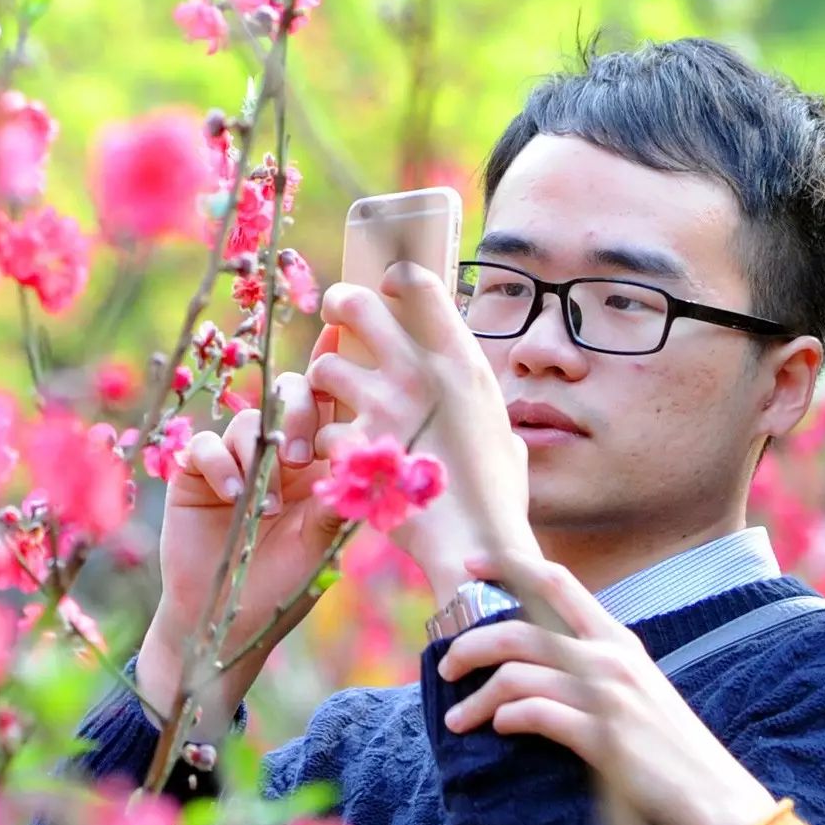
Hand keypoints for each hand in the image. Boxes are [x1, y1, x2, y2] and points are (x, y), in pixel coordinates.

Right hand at [136, 371, 343, 735]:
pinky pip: (207, 446)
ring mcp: (235, 460)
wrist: (224, 620)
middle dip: (296, 411)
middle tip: (298, 455)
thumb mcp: (320, 544)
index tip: (338, 334)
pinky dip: (221, 465)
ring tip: (265, 506)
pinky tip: (232, 496)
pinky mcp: (196, 473)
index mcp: (314, 463)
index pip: (327, 405)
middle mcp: (276, 453)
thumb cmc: (280, 585)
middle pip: (286, 396)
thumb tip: (362, 459)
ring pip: (247, 419)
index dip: (331, 366)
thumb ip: (336, 500)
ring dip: (257, 455)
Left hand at [307, 263, 534, 598]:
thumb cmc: (499, 497)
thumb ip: (483, 411)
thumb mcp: (504, 437)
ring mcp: (382, 407)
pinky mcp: (352, 446)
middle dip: (338, 305)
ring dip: (321, 384)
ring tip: (331, 400)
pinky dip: (323, 444)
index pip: (419, 284)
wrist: (477, 546)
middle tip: (336, 315)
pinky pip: (321, 430)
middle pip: (355, 305)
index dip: (395, 277)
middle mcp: (418, 373)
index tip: (385, 283)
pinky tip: (338, 459)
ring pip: (323, 368)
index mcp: (461, 362)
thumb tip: (480, 406)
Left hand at [436, 554, 781, 824]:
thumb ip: (593, 666)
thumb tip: (536, 660)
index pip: (556, 582)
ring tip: (459, 719)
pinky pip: (534, 713)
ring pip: (516, 676)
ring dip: (476, 698)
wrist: (717, 800)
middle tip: (446, 668)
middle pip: (519, 630)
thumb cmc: (671, 749)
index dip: (507, 565)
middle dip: (470, 646)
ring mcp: (608, 697)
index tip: (469, 567)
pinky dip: (507, 718)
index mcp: (619, 640)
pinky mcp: (603, 738)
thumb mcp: (638, 688)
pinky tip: (500, 729)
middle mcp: (611, 659)